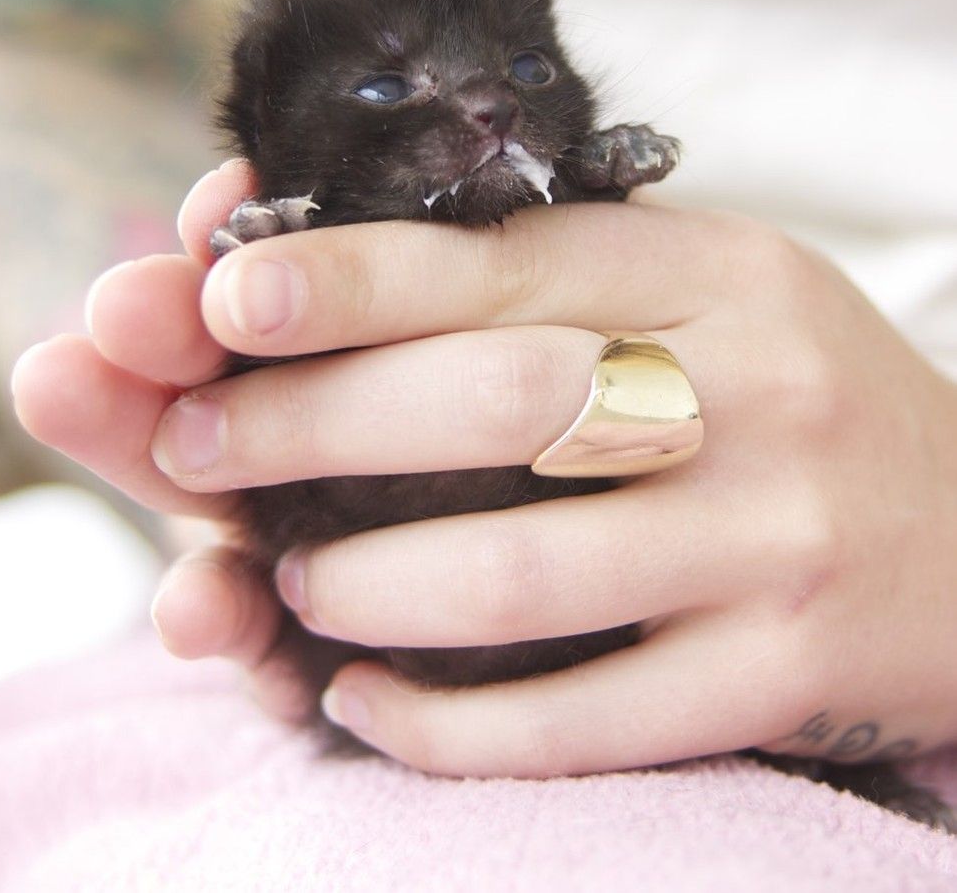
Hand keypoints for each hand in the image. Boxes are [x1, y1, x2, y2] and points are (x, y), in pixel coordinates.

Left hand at [13, 161, 956, 776]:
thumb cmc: (792, 396)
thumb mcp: (709, 296)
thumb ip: (559, 282)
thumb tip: (344, 279)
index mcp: (718, 269)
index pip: (505, 259)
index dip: (353, 278)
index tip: (225, 299)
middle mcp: (756, 388)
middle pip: (493, 402)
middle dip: (310, 428)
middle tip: (190, 448)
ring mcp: (777, 535)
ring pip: (526, 571)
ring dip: (369, 585)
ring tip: (289, 582)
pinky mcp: (788, 668)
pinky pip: (590, 716)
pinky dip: (452, 722)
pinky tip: (368, 703)